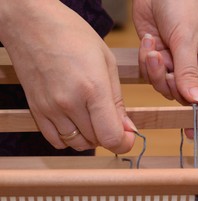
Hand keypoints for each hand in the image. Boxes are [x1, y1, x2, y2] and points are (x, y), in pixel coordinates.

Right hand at [0, 1, 135, 153]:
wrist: (32, 23)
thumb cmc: (74, 36)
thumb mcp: (107, 63)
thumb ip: (118, 101)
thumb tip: (127, 128)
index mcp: (93, 88)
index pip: (111, 137)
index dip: (124, 142)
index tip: (128, 135)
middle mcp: (70, 103)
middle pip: (97, 142)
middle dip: (110, 135)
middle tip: (111, 119)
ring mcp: (50, 108)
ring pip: (78, 144)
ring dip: (91, 138)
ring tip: (93, 118)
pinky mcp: (36, 110)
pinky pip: (56, 141)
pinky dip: (70, 138)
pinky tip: (75, 123)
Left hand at [132, 0, 197, 105]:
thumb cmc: (181, 3)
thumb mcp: (185, 37)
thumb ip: (188, 71)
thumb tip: (197, 102)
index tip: (188, 112)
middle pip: (184, 95)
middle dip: (168, 80)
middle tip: (160, 58)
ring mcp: (179, 66)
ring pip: (165, 88)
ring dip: (154, 70)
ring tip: (153, 48)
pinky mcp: (161, 62)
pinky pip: (151, 76)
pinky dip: (146, 62)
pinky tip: (148, 40)